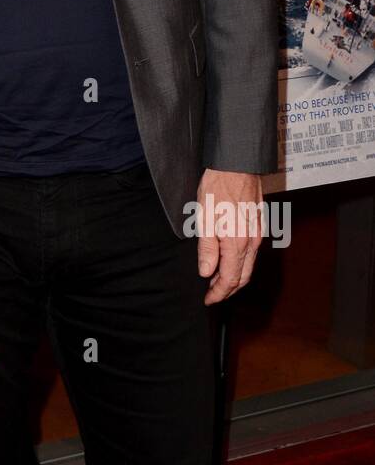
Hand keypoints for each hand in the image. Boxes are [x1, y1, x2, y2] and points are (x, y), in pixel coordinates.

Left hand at [196, 169, 263, 304]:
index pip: (230, 279)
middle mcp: (252, 241)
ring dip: (235, 277)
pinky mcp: (259, 224)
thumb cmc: (217, 187)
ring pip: (249, 265)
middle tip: (212, 295)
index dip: (219, 293)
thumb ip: (207, 248)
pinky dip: (241, 263)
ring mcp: (258, 233)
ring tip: (217, 280)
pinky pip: (252, 252)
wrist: (237, 164)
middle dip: (228, 290)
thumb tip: (206, 272)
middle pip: (244, 276)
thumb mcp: (204, 218)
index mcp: (237, 243)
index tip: (208, 300)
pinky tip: (230, 260)